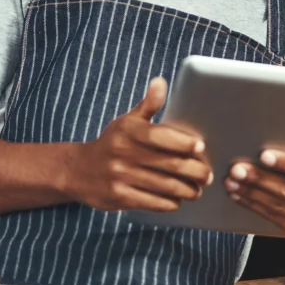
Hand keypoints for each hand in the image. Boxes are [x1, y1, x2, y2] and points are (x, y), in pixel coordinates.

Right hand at [65, 77, 212, 211]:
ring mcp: (120, 176)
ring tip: (197, 190)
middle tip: (207, 175)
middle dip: (193, 171)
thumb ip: (148, 104)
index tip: (201, 147)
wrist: (77, 170)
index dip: (183, 142)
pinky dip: (168, 203)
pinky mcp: (118, 197)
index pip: (160, 136)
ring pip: (163, 185)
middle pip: (168, 164)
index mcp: (129, 131)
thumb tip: (161, 82)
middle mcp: (123, 153)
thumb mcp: (127, 121)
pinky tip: (177, 201)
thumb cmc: (112, 143)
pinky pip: (150, 202)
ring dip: (185, 190)